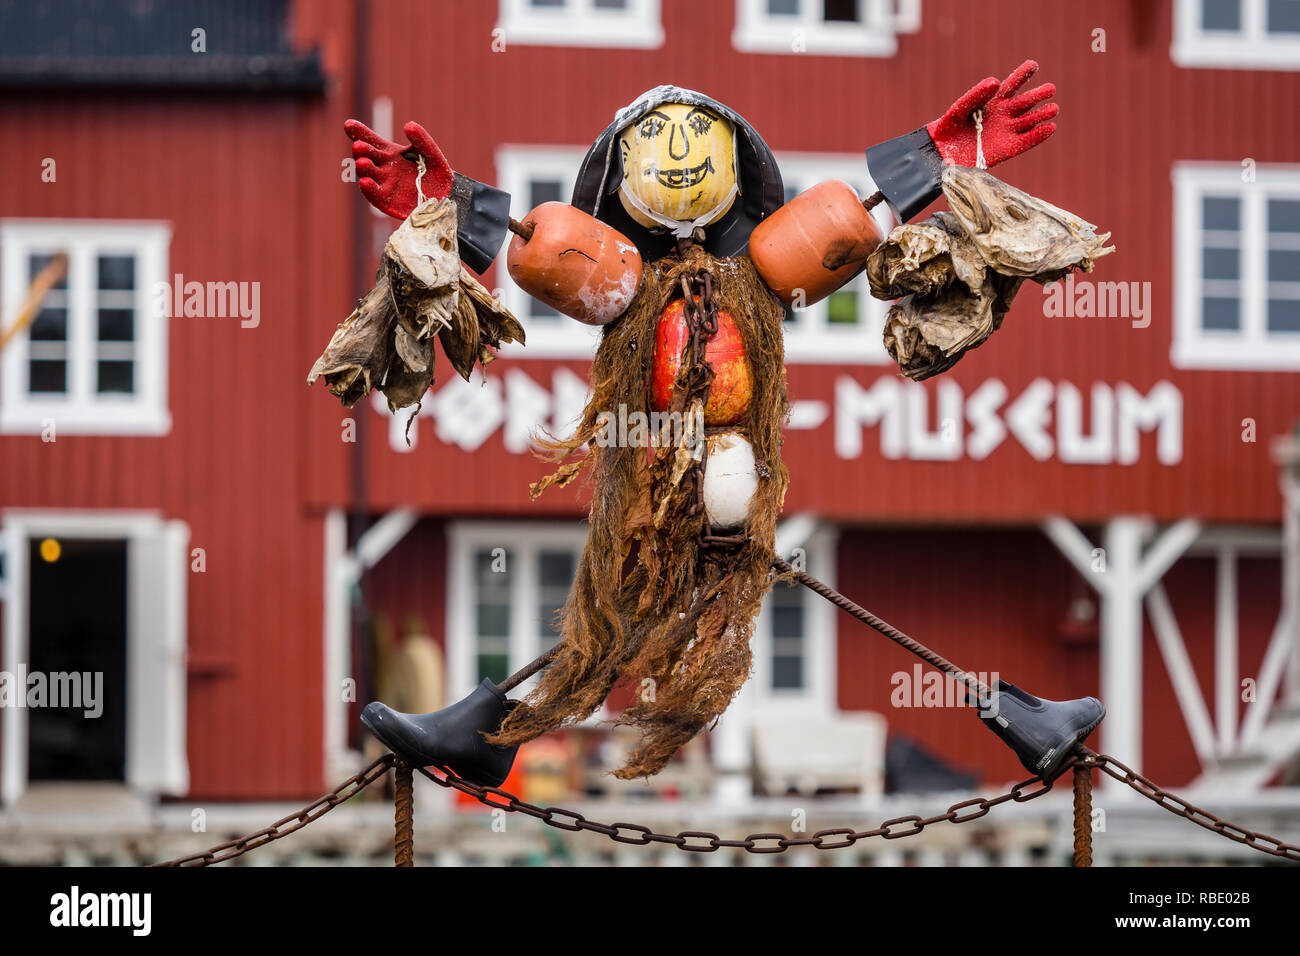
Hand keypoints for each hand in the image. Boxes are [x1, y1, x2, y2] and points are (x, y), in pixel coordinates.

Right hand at [344, 119, 454, 219]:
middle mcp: (382, 168)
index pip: (371, 140)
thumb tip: (409, 125)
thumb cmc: (434, 171)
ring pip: (368, 175)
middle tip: (358, 146)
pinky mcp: (386, 202)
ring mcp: (383, 185)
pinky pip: (375, 196)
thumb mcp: (430, 152)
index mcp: (388, 153)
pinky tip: (365, 182)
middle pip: (367, 157)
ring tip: (362, 163)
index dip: (360, 132)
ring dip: (364, 169)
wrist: (444, 196)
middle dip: (362, 151)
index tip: (349, 124)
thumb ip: (421, 139)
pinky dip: (369, 190)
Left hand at [925, 60, 1057, 168]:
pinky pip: (1026, 141)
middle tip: (1050, 89)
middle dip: (1038, 95)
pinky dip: (1038, 135)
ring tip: (1053, 108)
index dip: (1023, 75)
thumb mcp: (959, 108)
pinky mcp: (1008, 149)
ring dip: (1042, 115)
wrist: (942, 152)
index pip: (1013, 84)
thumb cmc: (950, 127)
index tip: (1033, 65)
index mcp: (994, 101)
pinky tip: (1050, 128)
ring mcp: (1007, 131)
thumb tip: (995, 81)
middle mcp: (1005, 114)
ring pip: (1030, 121)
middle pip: (1026, 102)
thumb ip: (976, 95)